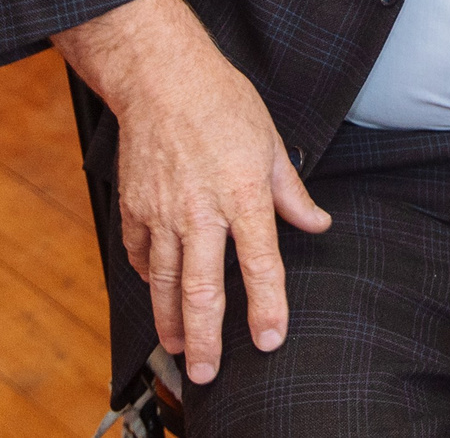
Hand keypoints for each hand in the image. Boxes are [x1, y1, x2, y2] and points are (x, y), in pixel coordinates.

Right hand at [54, 0, 328, 386]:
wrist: (161, 76)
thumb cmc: (221, 102)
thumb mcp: (270, 142)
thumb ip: (291, 192)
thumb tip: (316, 222)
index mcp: (242, 194)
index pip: (260, 264)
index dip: (267, 306)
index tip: (270, 339)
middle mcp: (200, 211)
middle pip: (202, 289)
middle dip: (207, 338)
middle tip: (208, 373)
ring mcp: (161, 212)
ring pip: (163, 282)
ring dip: (171, 321)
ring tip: (181, 349)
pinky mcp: (133, 206)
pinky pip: (138, 254)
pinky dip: (145, 278)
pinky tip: (154, 294)